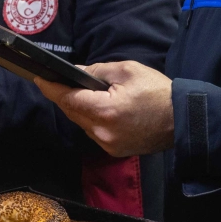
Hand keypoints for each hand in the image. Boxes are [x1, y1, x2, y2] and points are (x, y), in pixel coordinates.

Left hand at [34, 61, 174, 157]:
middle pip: (72, 113)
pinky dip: (91, 120)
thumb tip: (75, 73)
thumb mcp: (127, 71)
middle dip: (64, 97)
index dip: (51, 88)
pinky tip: (96, 109)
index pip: (68, 99)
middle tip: (57, 81)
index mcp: (105, 110)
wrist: (182, 119)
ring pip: (82, 124)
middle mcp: (102, 132)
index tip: (38, 78)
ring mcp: (108, 145)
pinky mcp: (114, 151)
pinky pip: (94, 132)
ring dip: (78, 109)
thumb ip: (96, 71)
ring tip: (80, 94)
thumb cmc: (157, 91)